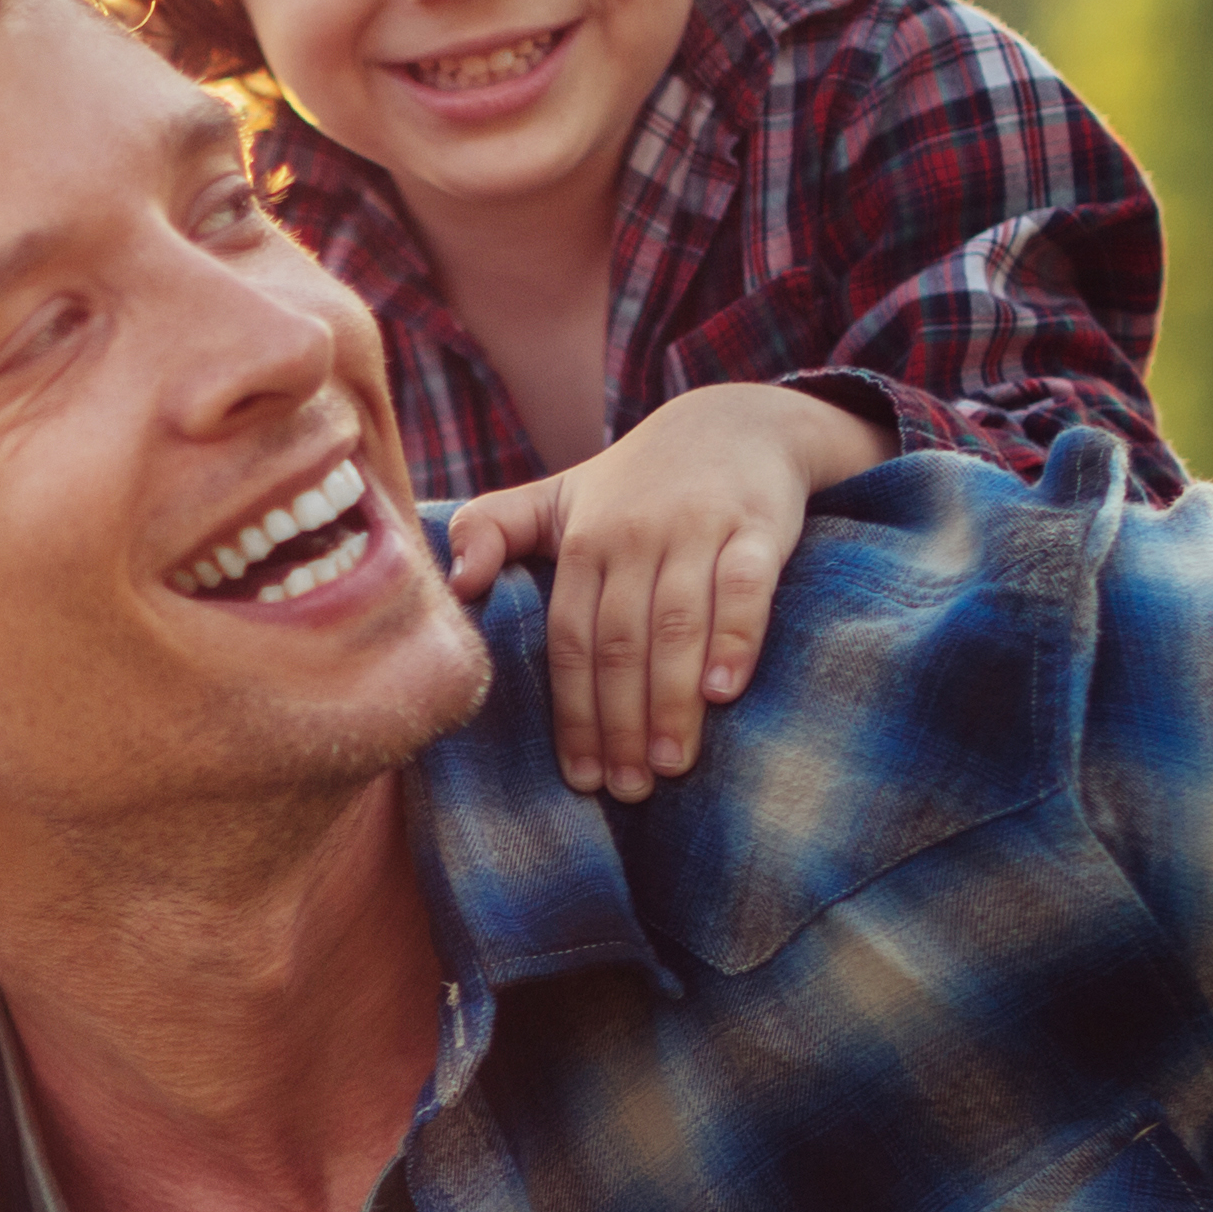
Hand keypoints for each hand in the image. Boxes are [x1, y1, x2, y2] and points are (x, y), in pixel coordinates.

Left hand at [444, 385, 891, 802]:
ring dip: (672, 700)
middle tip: (629, 789)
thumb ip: (492, 530)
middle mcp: (636, 533)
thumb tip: (454, 584)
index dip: (574, 712)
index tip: (580, 778)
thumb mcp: (556, 497)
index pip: (569, 640)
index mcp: (584, 539)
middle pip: (620, 642)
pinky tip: (724, 694)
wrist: (735, 422)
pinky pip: (745, 587)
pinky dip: (735, 638)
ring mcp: (698, 528)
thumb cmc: (635, 483)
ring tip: (669, 765)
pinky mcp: (758, 526)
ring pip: (678, 624)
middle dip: (620, 723)